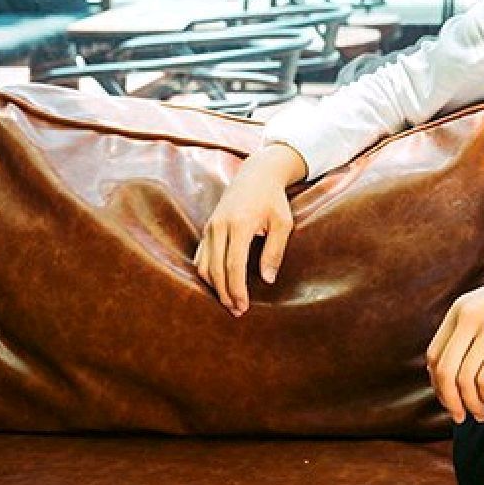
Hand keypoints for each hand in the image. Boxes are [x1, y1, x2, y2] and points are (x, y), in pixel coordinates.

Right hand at [193, 142, 306, 315]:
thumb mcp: (283, 222)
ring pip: (204, 265)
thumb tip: (267, 279)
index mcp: (240, 224)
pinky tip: (219, 286)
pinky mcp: (207, 227)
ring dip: (214, 287)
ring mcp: (210, 226)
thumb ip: (275, 250)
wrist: (256, 173)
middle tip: (238, 311)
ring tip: (229, 302)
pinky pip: (200, 257)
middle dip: (225, 294)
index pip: (233, 265)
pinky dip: (207, 275)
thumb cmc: (273, 199)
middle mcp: (220, 225)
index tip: (243, 307)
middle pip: (216, 269)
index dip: (237, 289)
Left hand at [426, 263, 483, 424]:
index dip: (437, 383)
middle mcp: (468, 317)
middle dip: (449, 400)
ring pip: (464, 380)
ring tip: (482, 412)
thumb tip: (452, 362)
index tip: (448, 398)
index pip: (434, 354)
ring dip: (471, 404)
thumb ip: (468, 325)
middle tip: (460, 416)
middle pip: (445, 371)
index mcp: (459, 308)